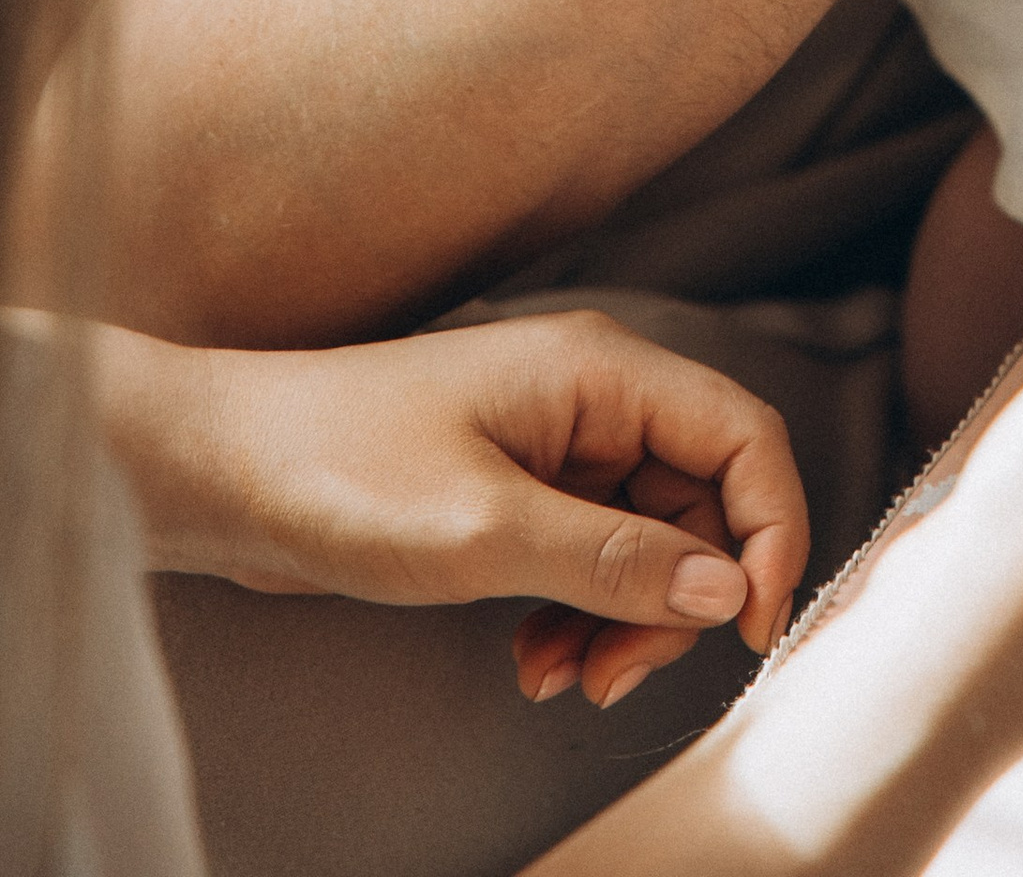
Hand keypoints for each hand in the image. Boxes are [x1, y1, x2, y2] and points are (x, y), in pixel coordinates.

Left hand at [94, 312, 805, 710]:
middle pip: (702, 499)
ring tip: (563, 680)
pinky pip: (591, 558)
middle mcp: (592, 398)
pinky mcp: (518, 490)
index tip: (751, 626)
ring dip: (624, 620)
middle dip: (678, 598)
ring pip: (648, 539)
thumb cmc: (340, 472)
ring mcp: (555, 444)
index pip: (741, 435)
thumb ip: (613, 561)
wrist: (221, 471)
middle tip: (619, 677)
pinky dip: (579, 615)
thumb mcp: (485, 530)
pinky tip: (532, 660)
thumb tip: (727, 589)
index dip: (770, 528)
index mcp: (602, 371)